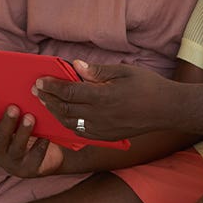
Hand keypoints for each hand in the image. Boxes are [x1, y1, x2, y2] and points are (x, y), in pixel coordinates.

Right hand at [0, 96, 64, 176]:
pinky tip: (46, 137)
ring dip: (23, 131)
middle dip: (7, 122)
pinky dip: (40, 147)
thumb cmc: (29, 135)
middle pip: (0, 137)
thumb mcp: (16, 125)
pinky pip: (35, 158)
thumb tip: (10, 83)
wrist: (48, 159)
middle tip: (13, 107)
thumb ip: (10, 111)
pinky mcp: (30, 169)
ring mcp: (14, 162)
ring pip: (17, 147)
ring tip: (30, 117)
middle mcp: (0, 152)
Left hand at [34, 61, 173, 140]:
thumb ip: (97, 71)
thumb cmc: (147, 86)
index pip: (69, 92)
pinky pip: (81, 132)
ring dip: (55, 112)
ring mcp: (102, 129)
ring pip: (70, 123)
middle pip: (65, 108)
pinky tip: (63, 116)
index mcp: (103, 97)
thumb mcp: (123, 72)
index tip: (40, 80)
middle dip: (48, 98)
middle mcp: (100, 116)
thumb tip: (75, 66)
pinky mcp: (106, 136)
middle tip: (36, 89)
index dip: (52, 86)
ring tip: (45, 102)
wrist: (166, 110)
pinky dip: (68, 123)